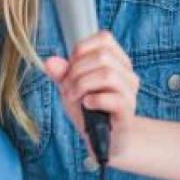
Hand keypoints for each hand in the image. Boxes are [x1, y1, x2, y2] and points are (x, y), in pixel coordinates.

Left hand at [44, 31, 139, 161]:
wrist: (104, 141)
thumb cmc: (90, 111)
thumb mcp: (71, 88)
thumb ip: (62, 74)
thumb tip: (50, 62)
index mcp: (117, 61)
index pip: (104, 38)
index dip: (82, 49)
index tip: (71, 66)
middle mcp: (127, 73)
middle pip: (103, 56)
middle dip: (77, 71)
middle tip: (67, 88)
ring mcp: (130, 92)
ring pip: (107, 74)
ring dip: (82, 85)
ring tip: (74, 97)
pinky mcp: (127, 110)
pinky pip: (112, 98)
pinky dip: (93, 100)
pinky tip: (87, 105)